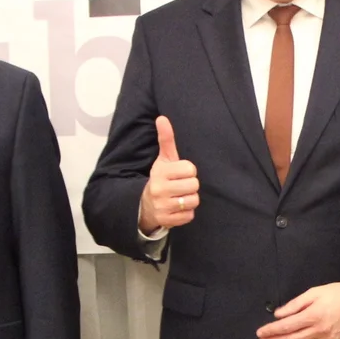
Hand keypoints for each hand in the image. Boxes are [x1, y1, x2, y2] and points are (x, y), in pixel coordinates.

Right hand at [138, 116, 199, 232]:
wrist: (145, 204)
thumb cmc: (161, 178)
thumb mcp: (163, 159)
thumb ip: (166, 139)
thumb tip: (162, 118)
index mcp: (160, 172)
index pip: (190, 169)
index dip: (188, 171)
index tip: (180, 173)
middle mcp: (159, 190)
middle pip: (194, 185)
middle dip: (190, 185)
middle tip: (180, 186)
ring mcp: (163, 206)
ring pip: (193, 200)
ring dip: (190, 199)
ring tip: (179, 196)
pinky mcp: (167, 221)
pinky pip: (190, 215)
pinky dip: (186, 213)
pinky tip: (177, 208)